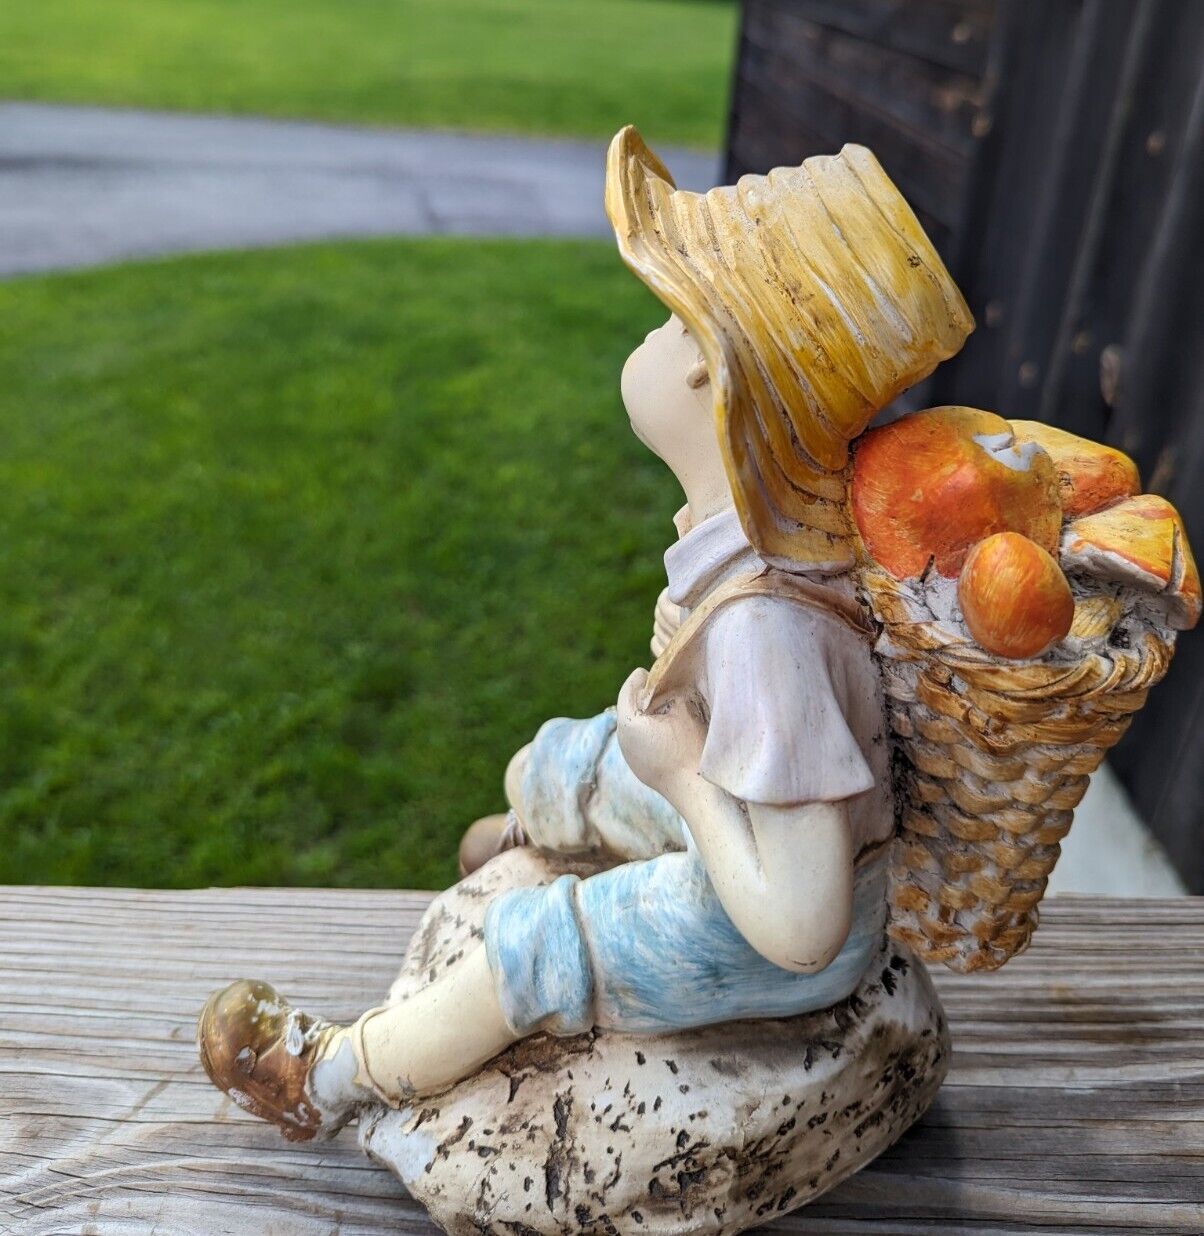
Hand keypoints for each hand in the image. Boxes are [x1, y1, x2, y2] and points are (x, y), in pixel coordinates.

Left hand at [615, 667, 705, 802]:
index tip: (645, 670)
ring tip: (661, 704)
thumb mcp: (682, 708)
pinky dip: (647, 731)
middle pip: (628, 708)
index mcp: (627, 722)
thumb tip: (666, 678)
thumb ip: (669, 689)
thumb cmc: (689, 746)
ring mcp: (629, 756)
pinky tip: (663, 728)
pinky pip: (638, 741)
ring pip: (632, 726)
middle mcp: (622, 739)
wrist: (694, 789)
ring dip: (644, 714)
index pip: (627, 691)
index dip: (637, 679)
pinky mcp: (639, 768)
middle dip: (640, 695)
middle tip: (655, 683)